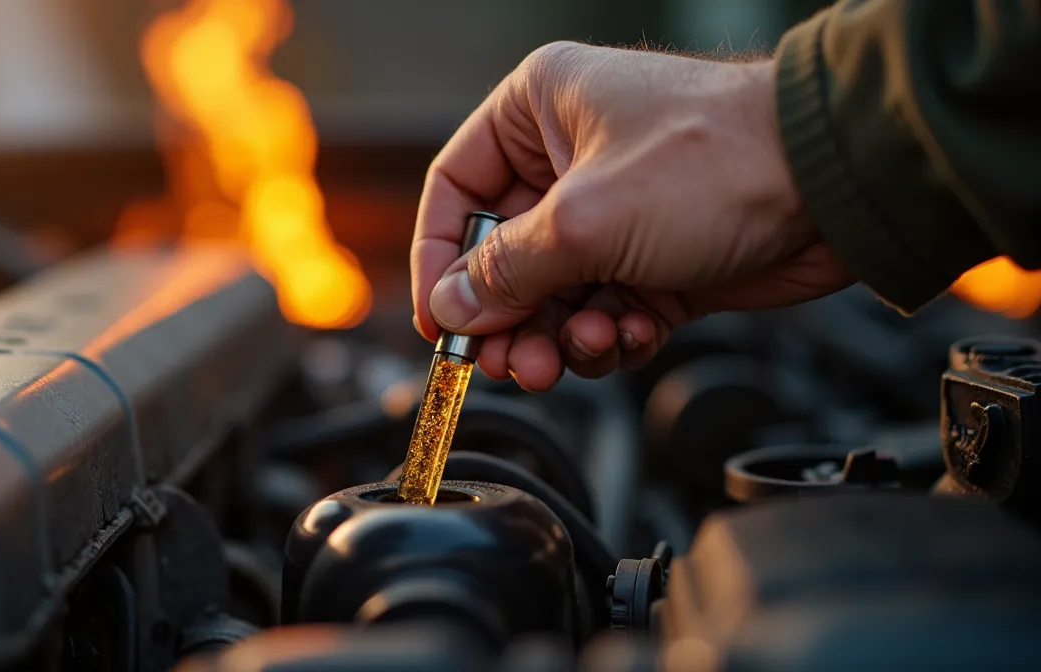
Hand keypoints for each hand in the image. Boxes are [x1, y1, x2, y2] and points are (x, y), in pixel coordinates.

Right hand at [411, 42, 850, 390]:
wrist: (833, 188)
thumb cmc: (717, 160)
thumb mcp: (586, 220)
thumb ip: (506, 271)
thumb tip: (450, 307)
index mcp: (538, 111)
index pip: (456, 189)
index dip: (438, 259)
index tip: (439, 320)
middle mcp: (570, 159)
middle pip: (501, 257)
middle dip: (507, 316)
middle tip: (509, 361)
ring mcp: (615, 213)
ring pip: (552, 295)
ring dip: (559, 334)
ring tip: (577, 350)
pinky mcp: (655, 261)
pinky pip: (603, 313)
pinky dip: (610, 336)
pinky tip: (632, 334)